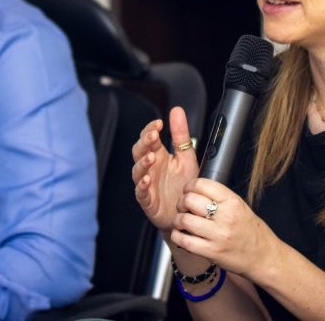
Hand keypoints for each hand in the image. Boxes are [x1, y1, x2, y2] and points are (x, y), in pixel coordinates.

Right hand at [132, 106, 199, 232]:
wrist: (187, 213)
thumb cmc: (184, 185)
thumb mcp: (187, 157)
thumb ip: (181, 135)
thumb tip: (176, 110)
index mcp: (159, 156)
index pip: (149, 139)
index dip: (150, 130)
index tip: (159, 123)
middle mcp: (150, 168)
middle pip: (139, 151)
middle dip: (144, 143)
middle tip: (153, 136)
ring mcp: (147, 184)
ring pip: (137, 171)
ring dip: (142, 163)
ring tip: (151, 157)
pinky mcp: (148, 200)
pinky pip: (141, 192)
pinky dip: (142, 185)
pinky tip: (147, 180)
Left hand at [170, 178, 277, 277]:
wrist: (265, 258)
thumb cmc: (252, 232)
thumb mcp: (240, 207)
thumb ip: (219, 198)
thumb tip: (195, 191)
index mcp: (233, 202)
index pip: (202, 184)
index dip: (189, 186)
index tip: (188, 191)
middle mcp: (226, 216)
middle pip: (189, 200)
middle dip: (181, 202)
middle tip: (183, 208)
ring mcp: (218, 235)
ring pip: (184, 220)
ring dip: (178, 220)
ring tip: (182, 223)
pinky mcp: (212, 252)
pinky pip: (184, 241)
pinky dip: (177, 236)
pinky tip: (181, 235)